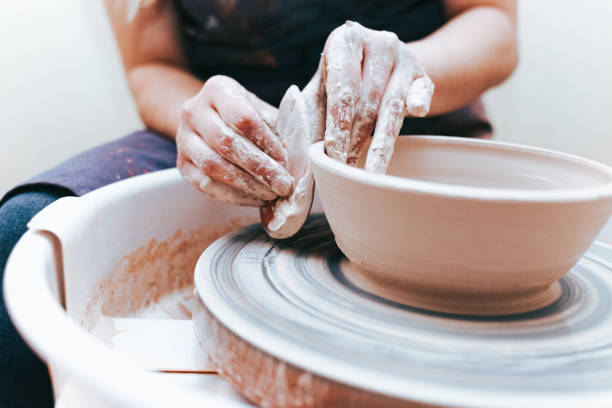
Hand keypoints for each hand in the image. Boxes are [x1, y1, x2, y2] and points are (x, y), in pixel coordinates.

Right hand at [177, 75, 293, 205]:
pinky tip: (254, 198)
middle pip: (226, 143)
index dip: (267, 142)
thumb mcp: (259, 109)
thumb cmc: (242, 114)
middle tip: (283, 185)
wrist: (206, 120)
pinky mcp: (182, 164)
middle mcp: (194, 111)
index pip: (243, 118)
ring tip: (271, 194)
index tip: (286, 161)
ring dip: (247, 185)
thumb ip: (277, 127)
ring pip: (213, 166)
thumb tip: (299, 156)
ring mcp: (183, 139)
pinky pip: (205, 185)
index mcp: (218, 89)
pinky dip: (233, 195)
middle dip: (259, 168)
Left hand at [322, 21, 434, 172]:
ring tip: (371, 172)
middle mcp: (378, 42)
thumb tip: (304, 156)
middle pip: (367, 101)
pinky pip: (422, 93)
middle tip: (347, 171)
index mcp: (346, 41)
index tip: (334, 158)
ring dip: (381, 143)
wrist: (379, 61)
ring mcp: (405, 56)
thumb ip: (310, 116)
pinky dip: (418, 104)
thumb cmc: (342, 81)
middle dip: (356, 141)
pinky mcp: (423, 73)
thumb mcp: (322, 91)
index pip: (342, 92)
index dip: (339, 128)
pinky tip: (416, 114)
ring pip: (392, 105)